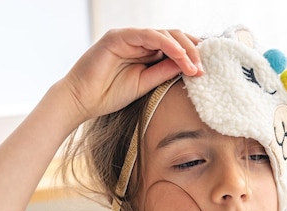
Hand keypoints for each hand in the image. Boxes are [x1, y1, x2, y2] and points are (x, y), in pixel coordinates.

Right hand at [61, 28, 201, 121]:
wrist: (81, 101)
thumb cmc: (108, 95)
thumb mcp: (144, 84)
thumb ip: (163, 72)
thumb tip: (188, 65)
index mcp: (144, 52)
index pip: (174, 46)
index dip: (191, 54)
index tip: (204, 69)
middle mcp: (138, 41)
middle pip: (173, 37)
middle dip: (192, 51)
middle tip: (203, 69)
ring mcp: (128, 37)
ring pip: (164, 33)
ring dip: (183, 49)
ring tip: (194, 66)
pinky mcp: (119, 37)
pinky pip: (148, 35)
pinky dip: (166, 44)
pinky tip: (179, 56)